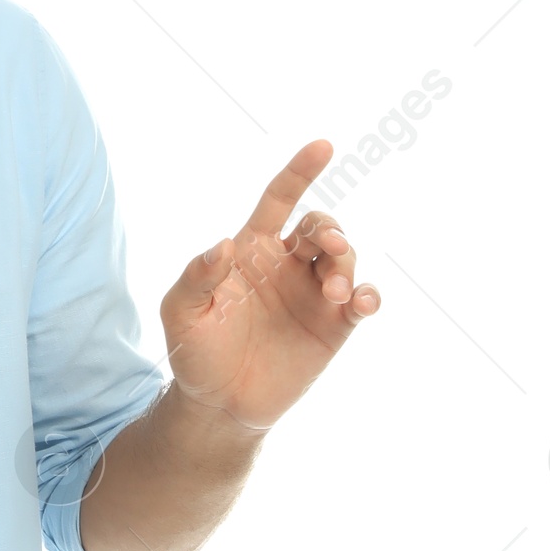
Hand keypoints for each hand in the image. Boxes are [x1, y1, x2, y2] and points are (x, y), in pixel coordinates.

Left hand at [159, 139, 380, 431]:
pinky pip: (361, 299)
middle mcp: (286, 266)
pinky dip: (368, 295)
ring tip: (335, 291)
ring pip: (344, 257)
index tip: (323, 146)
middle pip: (320, 226)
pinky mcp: (333, 326)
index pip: (278, 201)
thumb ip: (196, 278)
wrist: (219, 404)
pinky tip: (360, 301)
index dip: (299, 172)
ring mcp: (312, 294)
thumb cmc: (195, 352)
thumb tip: (223, 245)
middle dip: (331, 228)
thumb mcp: (181, 313)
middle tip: (330, 246)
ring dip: (346, 263)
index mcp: (251, 252)